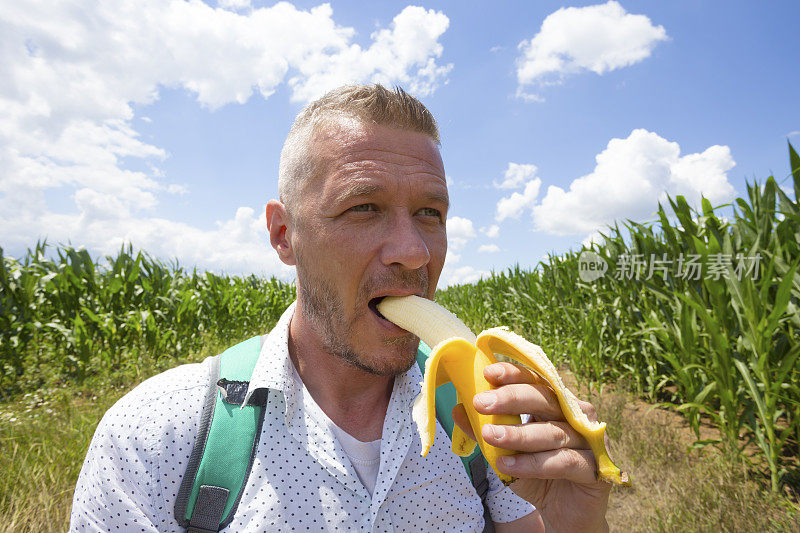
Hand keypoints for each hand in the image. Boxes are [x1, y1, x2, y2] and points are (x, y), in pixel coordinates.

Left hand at [452, 362, 610, 532]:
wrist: (564, 514)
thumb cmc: (537, 474)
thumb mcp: (506, 451)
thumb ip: (486, 430)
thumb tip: (458, 409)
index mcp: (557, 403)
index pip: (536, 380)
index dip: (514, 374)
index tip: (488, 373)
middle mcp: (578, 415)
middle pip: (546, 399)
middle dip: (511, 399)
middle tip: (481, 403)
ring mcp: (591, 441)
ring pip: (553, 432)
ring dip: (519, 435)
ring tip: (490, 436)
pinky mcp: (597, 469)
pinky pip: (564, 462)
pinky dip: (534, 463)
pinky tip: (508, 466)